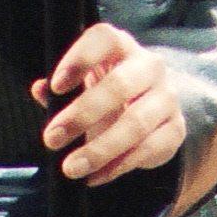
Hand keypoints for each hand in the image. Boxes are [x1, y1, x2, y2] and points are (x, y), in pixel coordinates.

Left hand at [34, 23, 183, 183]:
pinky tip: (94, 176)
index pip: (105, 39)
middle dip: (82, 114)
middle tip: (52, 139)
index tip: (56, 86)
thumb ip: (60, 88)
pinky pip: (148, 149)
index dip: (80, 59)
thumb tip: (40, 89)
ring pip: (136, 122)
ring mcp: (167, 98)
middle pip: (120, 85)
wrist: (151, 110)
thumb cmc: (106, 93)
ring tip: (71, 167)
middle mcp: (149, 66)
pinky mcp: (175, 129)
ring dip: (100, 149)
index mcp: (121, 47)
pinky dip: (118, 166)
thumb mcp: (82, 85)